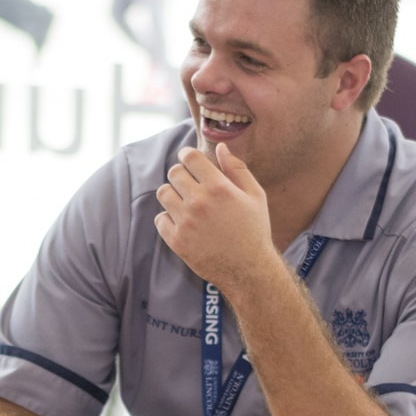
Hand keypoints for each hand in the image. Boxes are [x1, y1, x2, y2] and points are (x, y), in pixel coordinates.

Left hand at [154, 143, 276, 290]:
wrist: (248, 269)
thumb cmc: (254, 230)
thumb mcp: (255, 195)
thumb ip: (236, 168)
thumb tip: (221, 146)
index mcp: (218, 187)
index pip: (189, 157)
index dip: (187, 155)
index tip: (189, 159)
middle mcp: (199, 202)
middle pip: (174, 172)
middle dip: (181, 174)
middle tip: (190, 183)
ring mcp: (185, 222)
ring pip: (163, 193)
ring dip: (173, 194)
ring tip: (185, 202)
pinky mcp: (176, 240)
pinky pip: (160, 218)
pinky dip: (168, 218)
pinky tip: (183, 222)